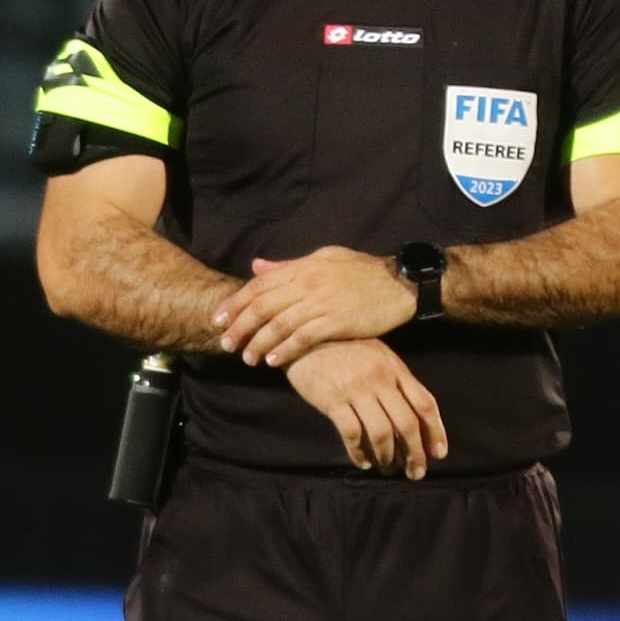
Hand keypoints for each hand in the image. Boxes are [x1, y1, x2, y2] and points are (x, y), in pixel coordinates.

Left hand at [217, 247, 417, 367]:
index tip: (219, 319)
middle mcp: (309, 283)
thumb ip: (289, 265)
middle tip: (226, 343)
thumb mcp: (324, 258)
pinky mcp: (338, 322)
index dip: (236, 303)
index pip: (260, 285)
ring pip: (280, 324)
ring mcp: (323, 302)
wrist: (400, 283)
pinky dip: (286, 350)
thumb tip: (257, 267)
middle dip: (241, 326)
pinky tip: (274, 361)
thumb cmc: (362, 271)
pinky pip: (304, 338)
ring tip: (247, 358)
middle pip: (264, 306)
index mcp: (303, 267)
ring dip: (260, 343)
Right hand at [287, 337, 446, 477]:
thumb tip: (415, 413)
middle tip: (415, 473)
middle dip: (415, 453)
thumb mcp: (377, 355)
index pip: (425, 403)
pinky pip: (352, 434)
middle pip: (407, 423)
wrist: (306, 337)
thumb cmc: (344, 347)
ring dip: (387, 457)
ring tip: (387, 469)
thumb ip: (396, 380)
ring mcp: (356, 390)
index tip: (439, 454)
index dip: (436, 431)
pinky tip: (362, 462)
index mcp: (395, 369)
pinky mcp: (332, 400)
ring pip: (381, 432)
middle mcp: (380, 379)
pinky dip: (359, 452)